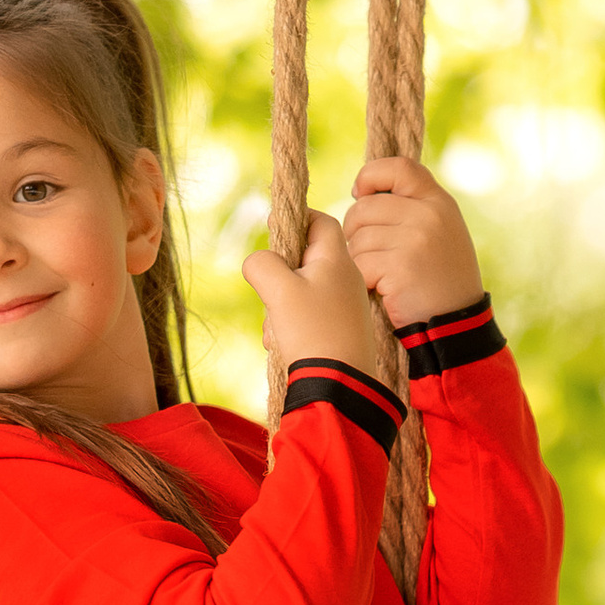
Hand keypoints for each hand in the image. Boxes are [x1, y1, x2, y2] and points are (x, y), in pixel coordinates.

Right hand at [242, 209, 378, 389]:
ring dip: (280, 304)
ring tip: (274, 328)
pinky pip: (308, 315)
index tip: (274, 229)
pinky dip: (290, 324)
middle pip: (306, 258)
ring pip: (302, 290)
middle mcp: (346, 279)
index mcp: (337, 260)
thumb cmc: (313, 332)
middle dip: (279, 273)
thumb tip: (258, 260)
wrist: (339, 386)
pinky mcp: (340, 330)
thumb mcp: (279, 291)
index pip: (320, 221)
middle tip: (267, 290)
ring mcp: (345, 306)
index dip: (297, 218)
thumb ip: (262, 264)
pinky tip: (281, 342)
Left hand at [342, 156, 484, 334]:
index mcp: (439, 202)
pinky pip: (360, 264)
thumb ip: (414, 209)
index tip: (360, 193)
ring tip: (381, 275)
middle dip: (355, 230)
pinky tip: (382, 290)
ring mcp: (415, 240)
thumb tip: (363, 193)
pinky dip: (364, 280)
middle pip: (365, 207)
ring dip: (359, 259)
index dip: (370, 176)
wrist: (457, 323)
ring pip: (357, 238)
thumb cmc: (443, 279)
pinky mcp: (400, 267)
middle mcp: (429, 215)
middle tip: (369, 252)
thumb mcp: (442, 233)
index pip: (398, 167)